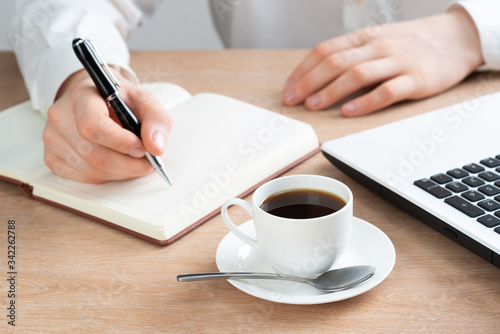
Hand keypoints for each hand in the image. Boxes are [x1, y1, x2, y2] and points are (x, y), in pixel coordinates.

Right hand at [43, 69, 172, 182]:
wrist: (97, 98)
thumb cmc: (120, 100)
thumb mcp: (144, 100)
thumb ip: (156, 120)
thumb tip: (156, 148)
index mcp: (82, 95)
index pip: (93, 126)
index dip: (121, 143)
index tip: (142, 148)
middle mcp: (60, 116)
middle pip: (95, 154)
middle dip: (128, 165)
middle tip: (147, 163)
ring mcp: (52, 138)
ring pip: (91, 170)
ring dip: (121, 172)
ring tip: (134, 162)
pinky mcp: (52, 157)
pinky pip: (83, 178)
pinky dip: (107, 176)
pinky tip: (116, 165)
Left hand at [282, 8, 482, 115]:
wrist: (458, 38)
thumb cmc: (411, 43)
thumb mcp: (379, 39)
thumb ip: (352, 53)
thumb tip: (318, 75)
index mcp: (366, 37)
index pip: (326, 50)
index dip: (303, 69)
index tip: (288, 87)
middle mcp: (379, 47)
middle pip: (335, 62)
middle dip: (308, 82)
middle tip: (291, 100)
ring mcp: (398, 62)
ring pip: (357, 75)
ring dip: (330, 91)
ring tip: (312, 106)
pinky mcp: (417, 79)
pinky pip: (387, 91)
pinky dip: (365, 103)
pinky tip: (348, 112)